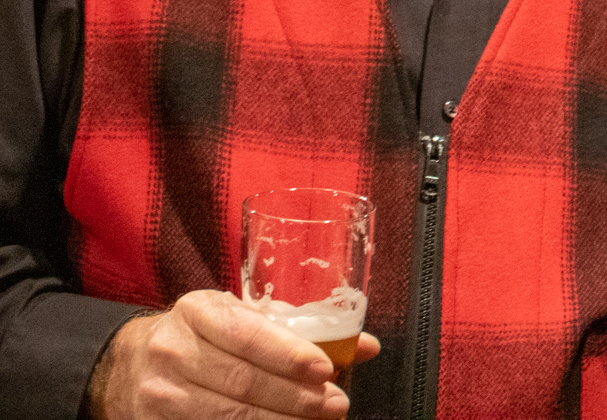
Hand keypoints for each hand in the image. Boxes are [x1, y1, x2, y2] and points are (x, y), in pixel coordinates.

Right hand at [87, 289, 379, 418]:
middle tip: (335, 405)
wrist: (126, 364)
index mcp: (198, 311)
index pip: (248, 335)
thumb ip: (300, 330)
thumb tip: (367, 347)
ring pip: (227, 416)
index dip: (289, 355)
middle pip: (243, 382)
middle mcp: (174, 350)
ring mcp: (160, 392)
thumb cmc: (201, 335)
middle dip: (295, 399)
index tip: (326, 371)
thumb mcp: (241, 318)